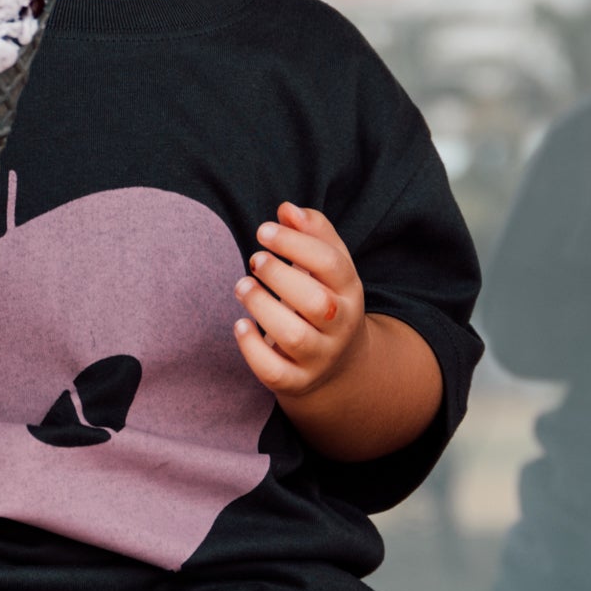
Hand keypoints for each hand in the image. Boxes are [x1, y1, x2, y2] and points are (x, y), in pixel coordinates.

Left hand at [236, 203, 368, 398]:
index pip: (331, 264)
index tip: (263, 230)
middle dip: (281, 277)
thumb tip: (286, 209)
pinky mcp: (297, 381)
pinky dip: (252, 349)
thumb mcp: (330, 265)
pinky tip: (240, 325)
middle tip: (255, 260)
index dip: (295, 243)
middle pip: (317, 304)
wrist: (340, 363)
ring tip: (243, 286)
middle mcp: (340, 326)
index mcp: (350, 291)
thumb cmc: (326, 298)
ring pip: (294, 337)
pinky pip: (274, 372)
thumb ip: (313, 232)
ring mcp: (320, 357)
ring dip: (263, 307)